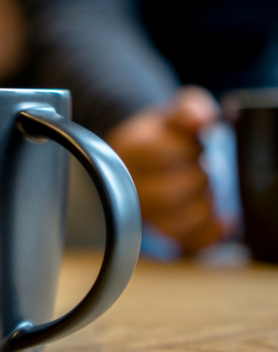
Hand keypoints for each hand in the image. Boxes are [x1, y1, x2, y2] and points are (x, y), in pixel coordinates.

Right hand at [106, 86, 222, 252]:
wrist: (144, 159)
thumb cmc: (162, 136)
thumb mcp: (174, 112)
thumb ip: (190, 108)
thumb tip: (203, 120)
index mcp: (131, 151)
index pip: (160, 155)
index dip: (187, 151)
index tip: (194, 146)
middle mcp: (130, 186)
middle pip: (167, 194)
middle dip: (197, 179)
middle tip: (203, 169)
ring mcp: (143, 214)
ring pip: (174, 224)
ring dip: (202, 207)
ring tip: (206, 192)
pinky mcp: (160, 233)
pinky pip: (184, 243)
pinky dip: (208, 233)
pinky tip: (220, 218)